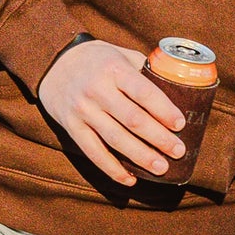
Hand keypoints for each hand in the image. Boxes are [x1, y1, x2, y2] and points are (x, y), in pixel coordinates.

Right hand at [37, 41, 184, 186]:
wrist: (54, 63)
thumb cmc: (99, 61)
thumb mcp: (121, 55)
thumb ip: (145, 71)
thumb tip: (178, 92)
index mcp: (114, 69)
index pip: (143, 92)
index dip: (163, 110)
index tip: (180, 124)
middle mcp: (97, 89)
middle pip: (133, 119)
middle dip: (159, 138)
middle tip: (178, 151)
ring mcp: (83, 110)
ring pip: (115, 139)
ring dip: (141, 156)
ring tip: (162, 168)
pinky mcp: (72, 127)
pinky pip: (94, 152)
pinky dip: (112, 169)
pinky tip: (131, 179)